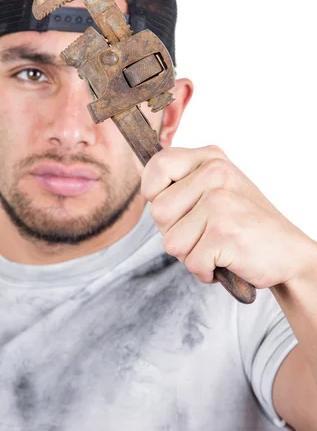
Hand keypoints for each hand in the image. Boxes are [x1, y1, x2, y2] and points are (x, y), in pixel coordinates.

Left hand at [141, 146, 315, 288]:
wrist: (289, 254)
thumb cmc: (245, 225)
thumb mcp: (216, 189)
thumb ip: (182, 184)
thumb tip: (142, 181)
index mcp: (210, 158)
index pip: (157, 164)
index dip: (154, 193)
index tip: (176, 209)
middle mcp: (215, 173)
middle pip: (158, 211)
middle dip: (174, 233)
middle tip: (205, 234)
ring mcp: (219, 202)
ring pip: (170, 242)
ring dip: (190, 255)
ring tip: (216, 246)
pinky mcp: (224, 231)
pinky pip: (191, 262)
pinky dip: (205, 271)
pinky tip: (226, 261)